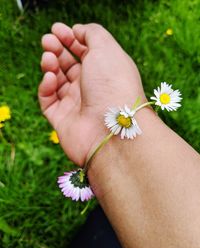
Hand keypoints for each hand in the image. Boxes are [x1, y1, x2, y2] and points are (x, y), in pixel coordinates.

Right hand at [38, 23, 144, 165]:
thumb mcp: (106, 48)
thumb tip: (78, 31)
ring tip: (49, 57)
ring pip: (57, 81)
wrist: (111, 129)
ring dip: (50, 65)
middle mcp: (91, 88)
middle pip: (69, 65)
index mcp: (104, 72)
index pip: (85, 52)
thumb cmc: (113, 85)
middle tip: (48, 40)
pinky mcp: (63, 119)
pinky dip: (46, 86)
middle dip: (57, 49)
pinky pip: (48, 100)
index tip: (57, 28)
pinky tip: (50, 78)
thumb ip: (92, 34)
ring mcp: (77, 104)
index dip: (71, 38)